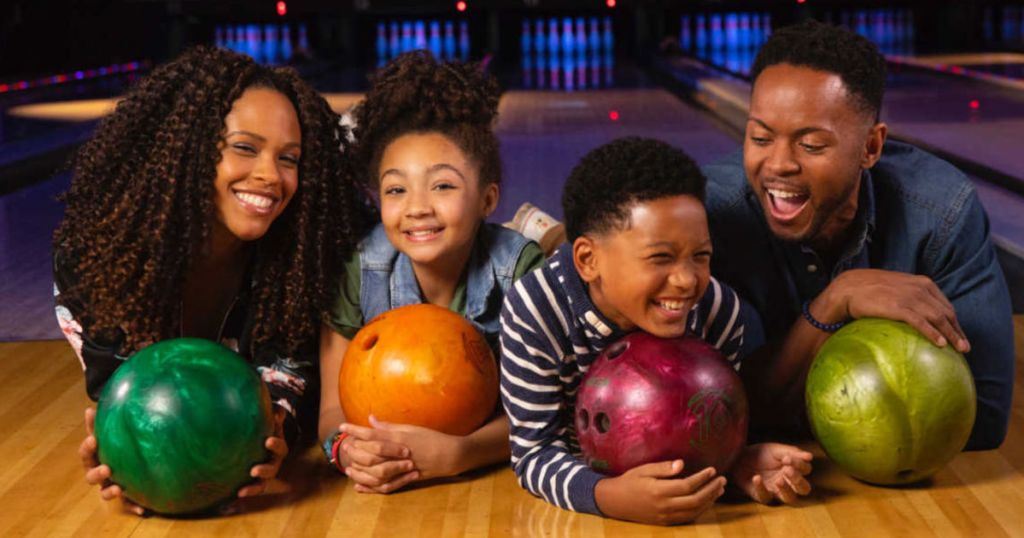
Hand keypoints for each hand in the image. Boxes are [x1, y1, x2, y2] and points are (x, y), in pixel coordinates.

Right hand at [80, 407, 146, 515]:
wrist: (139, 461)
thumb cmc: (126, 441)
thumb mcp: (121, 428)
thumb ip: (115, 417)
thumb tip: (111, 397)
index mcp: (97, 455)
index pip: (87, 450)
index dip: (88, 445)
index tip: (94, 439)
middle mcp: (101, 471)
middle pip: (91, 475)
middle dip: (96, 472)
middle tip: (106, 467)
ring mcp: (111, 485)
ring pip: (105, 492)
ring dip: (110, 491)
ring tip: (118, 489)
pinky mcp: (125, 498)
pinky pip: (129, 505)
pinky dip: (134, 507)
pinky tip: (144, 510)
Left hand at [237, 407, 289, 497]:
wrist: (258, 439)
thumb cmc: (264, 425)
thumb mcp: (270, 418)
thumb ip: (275, 413)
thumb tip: (277, 412)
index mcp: (278, 448)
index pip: (280, 448)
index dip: (276, 445)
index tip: (268, 441)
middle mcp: (273, 463)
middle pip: (272, 469)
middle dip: (265, 471)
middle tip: (254, 470)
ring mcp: (263, 474)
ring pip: (262, 484)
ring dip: (254, 487)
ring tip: (242, 490)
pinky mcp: (253, 481)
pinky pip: (250, 489)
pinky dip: (245, 492)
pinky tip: (235, 494)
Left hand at [340, 416, 464, 492]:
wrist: (451, 455)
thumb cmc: (432, 438)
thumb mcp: (411, 428)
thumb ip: (390, 427)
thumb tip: (371, 419)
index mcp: (400, 439)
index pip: (372, 434)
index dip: (355, 430)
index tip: (342, 427)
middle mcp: (399, 454)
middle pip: (370, 454)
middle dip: (355, 449)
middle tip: (344, 445)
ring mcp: (402, 469)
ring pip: (375, 472)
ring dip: (360, 469)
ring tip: (348, 466)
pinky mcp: (405, 480)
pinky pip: (384, 486)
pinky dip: (370, 487)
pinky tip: (359, 485)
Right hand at [594, 460, 725, 524]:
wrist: (615, 502)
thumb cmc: (629, 481)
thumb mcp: (643, 469)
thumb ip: (663, 468)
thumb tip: (682, 464)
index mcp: (658, 491)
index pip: (687, 485)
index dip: (702, 478)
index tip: (712, 470)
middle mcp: (664, 506)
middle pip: (695, 500)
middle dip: (711, 490)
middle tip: (722, 480)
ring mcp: (665, 516)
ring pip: (694, 511)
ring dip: (709, 500)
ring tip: (719, 489)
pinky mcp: (665, 522)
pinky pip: (687, 518)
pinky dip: (700, 510)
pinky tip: (707, 501)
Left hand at [729, 443, 812, 504]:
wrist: (738, 457)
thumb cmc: (761, 454)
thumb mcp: (776, 450)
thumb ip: (792, 453)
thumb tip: (810, 456)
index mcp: (794, 469)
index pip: (806, 470)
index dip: (800, 465)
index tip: (787, 458)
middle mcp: (788, 482)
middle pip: (804, 489)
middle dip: (798, 481)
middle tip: (787, 470)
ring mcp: (776, 491)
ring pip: (790, 499)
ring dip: (786, 490)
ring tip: (778, 480)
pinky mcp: (762, 496)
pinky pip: (765, 497)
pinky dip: (761, 488)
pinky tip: (756, 478)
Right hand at [815, 269, 968, 352]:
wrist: (849, 287)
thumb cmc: (870, 289)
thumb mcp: (897, 287)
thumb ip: (911, 295)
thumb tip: (919, 313)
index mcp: (923, 283)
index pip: (945, 305)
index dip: (955, 322)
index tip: (960, 335)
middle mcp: (920, 289)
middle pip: (946, 313)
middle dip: (957, 331)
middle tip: (965, 347)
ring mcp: (910, 297)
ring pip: (938, 318)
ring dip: (951, 335)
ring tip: (959, 349)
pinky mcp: (899, 307)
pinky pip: (921, 322)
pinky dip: (933, 333)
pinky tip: (940, 344)